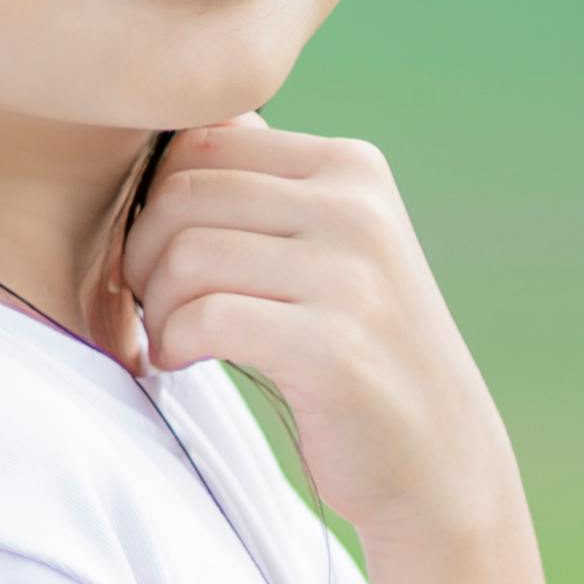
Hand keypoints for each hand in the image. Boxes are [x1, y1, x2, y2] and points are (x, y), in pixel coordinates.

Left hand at [116, 117, 513, 544]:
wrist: (438, 458)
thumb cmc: (355, 351)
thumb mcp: (328, 247)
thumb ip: (263, 187)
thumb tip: (173, 124)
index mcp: (351, 168)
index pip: (201, 142)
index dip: (156, 202)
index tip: (164, 259)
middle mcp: (358, 208)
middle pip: (183, 195)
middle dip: (146, 255)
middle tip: (158, 306)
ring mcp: (352, 277)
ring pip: (186, 256)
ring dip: (157, 308)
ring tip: (174, 337)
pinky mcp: (334, 348)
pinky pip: (205, 319)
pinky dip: (172, 345)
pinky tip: (183, 363)